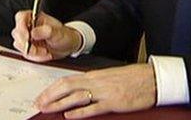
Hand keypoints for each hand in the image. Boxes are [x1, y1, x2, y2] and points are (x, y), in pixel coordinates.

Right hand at [11, 10, 81, 61]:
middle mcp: (29, 26)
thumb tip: (34, 32)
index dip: (21, 26)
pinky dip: (34, 57)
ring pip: (19, 44)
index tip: (27, 37)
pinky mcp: (28, 48)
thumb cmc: (64, 35)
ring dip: (31, 51)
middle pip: (17, 32)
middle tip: (35, 48)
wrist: (68, 47)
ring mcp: (27, 38)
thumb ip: (47, 31)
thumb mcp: (58, 32)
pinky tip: (43, 54)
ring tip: (44, 51)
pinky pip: (25, 54)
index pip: (21, 17)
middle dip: (26, 43)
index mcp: (35, 17)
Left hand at [36, 63, 156, 118]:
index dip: (51, 88)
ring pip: (76, 96)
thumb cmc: (133, 78)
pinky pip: (93, 107)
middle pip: (66, 86)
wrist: (152, 78)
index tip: (41, 96)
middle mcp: (96, 81)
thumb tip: (78, 90)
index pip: (67, 80)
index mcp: (94, 75)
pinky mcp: (113, 103)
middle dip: (49, 95)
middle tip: (38, 104)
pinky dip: (79, 112)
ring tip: (47, 109)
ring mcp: (104, 92)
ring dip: (59, 103)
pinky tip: (69, 115)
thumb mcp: (109, 77)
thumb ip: (94, 83)